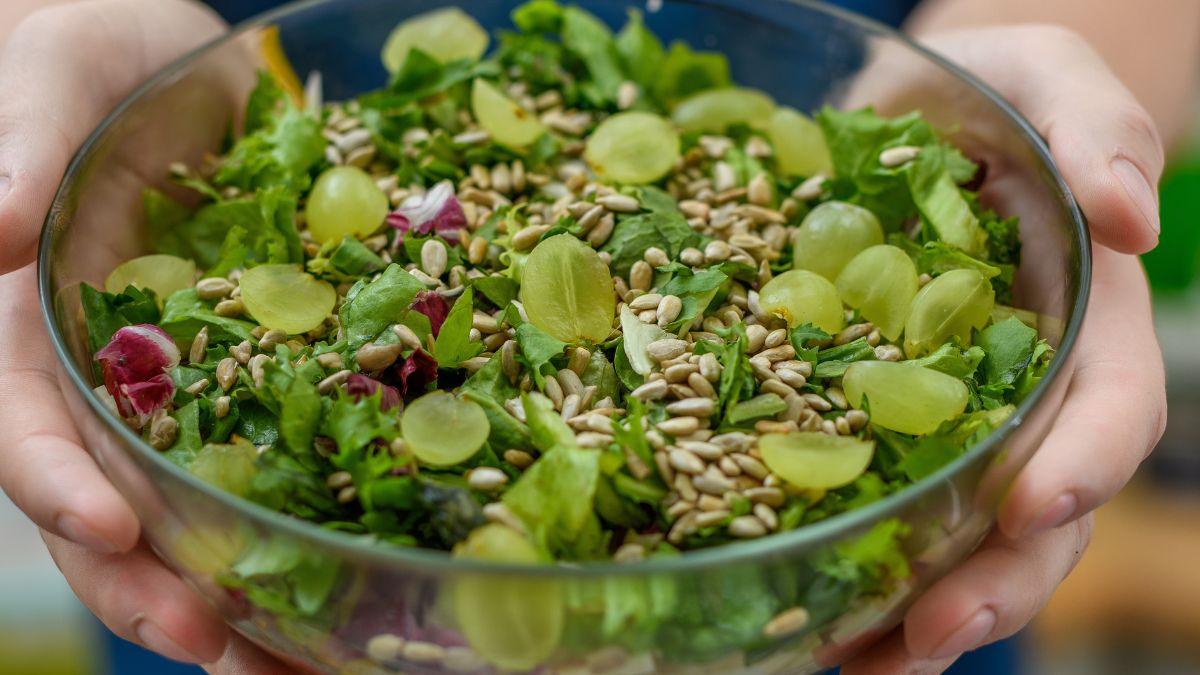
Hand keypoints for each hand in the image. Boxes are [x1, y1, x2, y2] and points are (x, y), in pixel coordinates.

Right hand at [0, 2, 288, 670]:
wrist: (171, 66)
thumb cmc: (88, 59)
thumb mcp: (50, 76)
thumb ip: (11, 141)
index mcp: (25, 324)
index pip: (22, 425)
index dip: (57, 484)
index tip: (111, 531)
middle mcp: (95, 379)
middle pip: (104, 506)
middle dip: (150, 583)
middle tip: (219, 644)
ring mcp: (175, 390)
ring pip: (185, 510)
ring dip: (228, 592)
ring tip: (290, 661)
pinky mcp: (254, 379)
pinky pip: (271, 461)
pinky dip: (295, 527)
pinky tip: (343, 583)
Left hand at [842, 26, 1166, 672]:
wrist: (901, 112)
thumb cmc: (985, 90)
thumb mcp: (1046, 73)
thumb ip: (1099, 127)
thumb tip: (1135, 217)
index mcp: (1080, 318)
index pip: (1108, 407)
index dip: (1085, 464)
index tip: (1035, 508)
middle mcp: (1023, 387)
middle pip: (1037, 507)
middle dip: (996, 579)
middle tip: (932, 635)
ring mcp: (948, 414)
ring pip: (958, 535)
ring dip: (918, 609)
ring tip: (858, 660)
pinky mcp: (871, 418)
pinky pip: (875, 506)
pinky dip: (852, 570)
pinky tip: (805, 618)